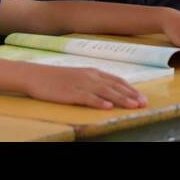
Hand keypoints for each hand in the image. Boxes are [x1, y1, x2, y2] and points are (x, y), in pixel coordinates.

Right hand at [26, 66, 148, 109]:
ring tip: (133, 105)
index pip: (116, 80)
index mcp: (93, 72)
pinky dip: (98, 102)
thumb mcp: (78, 77)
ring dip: (121, 99)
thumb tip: (109, 92)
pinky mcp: (70, 92)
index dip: (130, 88)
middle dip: (131, 95)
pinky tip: (107, 107)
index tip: (142, 96)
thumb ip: (93, 82)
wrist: (35, 75)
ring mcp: (80, 84)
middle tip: (144, 103)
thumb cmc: (56, 78)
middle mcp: (90, 76)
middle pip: (114, 86)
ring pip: (105, 92)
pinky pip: (87, 98)